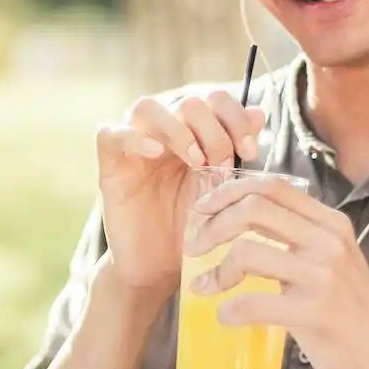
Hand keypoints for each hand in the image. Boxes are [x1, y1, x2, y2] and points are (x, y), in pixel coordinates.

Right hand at [95, 92, 266, 297]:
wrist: (160, 269)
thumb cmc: (193, 229)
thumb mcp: (223, 189)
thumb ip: (237, 151)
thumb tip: (258, 112)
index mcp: (191, 132)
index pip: (213, 99)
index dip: (235, 117)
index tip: (250, 151)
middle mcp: (161, 133)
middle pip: (186, 102)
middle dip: (213, 130)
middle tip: (223, 165)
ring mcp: (133, 147)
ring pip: (146, 107)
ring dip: (178, 129)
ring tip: (197, 160)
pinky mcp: (110, 167)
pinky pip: (109, 134)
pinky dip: (133, 136)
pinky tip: (155, 153)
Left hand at [184, 173, 368, 368]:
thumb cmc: (349, 310)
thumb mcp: (331, 260)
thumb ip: (297, 236)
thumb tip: (238, 218)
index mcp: (330, 223)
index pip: (271, 187)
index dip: (228, 192)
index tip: (202, 210)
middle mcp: (328, 241)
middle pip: (253, 209)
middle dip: (213, 225)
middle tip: (194, 247)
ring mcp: (322, 276)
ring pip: (248, 252)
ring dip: (215, 270)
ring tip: (204, 287)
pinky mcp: (314, 312)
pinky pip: (253, 303)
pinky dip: (229, 310)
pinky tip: (226, 318)